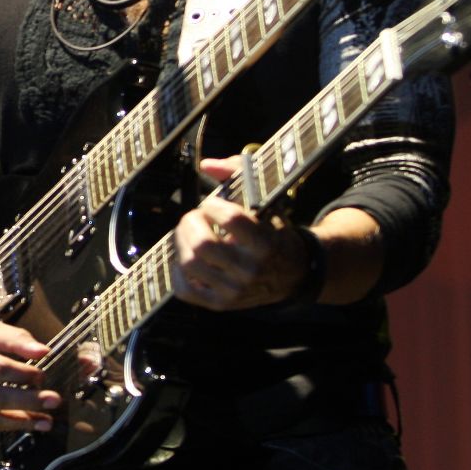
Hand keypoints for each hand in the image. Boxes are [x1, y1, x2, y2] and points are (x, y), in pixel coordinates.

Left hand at [171, 156, 308, 310]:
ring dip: (181, 242)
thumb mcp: (266, 202)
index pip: (230, 219)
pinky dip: (177, 271)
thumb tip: (206, 165)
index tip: (212, 204)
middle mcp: (250, 270)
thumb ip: (239, 174)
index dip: (213, 205)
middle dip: (190, 223)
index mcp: (265, 243)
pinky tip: (186, 257)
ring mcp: (234, 290)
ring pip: (189, 263)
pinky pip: (184, 289)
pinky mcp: (220, 304)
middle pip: (202, 243)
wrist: (293, 274)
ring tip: (189, 235)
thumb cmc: (273, 232)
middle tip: (195, 218)